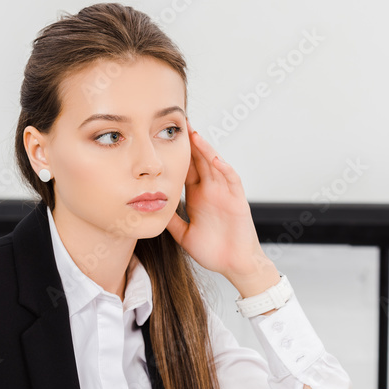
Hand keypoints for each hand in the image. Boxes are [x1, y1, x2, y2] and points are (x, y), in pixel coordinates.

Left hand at [165, 121, 278, 295]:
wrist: (235, 265)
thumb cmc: (214, 252)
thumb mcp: (184, 234)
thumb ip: (171, 221)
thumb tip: (151, 211)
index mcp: (197, 197)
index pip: (185, 169)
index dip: (176, 154)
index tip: (162, 138)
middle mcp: (211, 191)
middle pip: (199, 161)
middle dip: (189, 143)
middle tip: (177, 123)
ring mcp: (224, 193)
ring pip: (214, 165)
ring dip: (205, 149)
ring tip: (194, 133)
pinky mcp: (237, 200)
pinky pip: (231, 180)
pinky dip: (223, 168)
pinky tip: (214, 158)